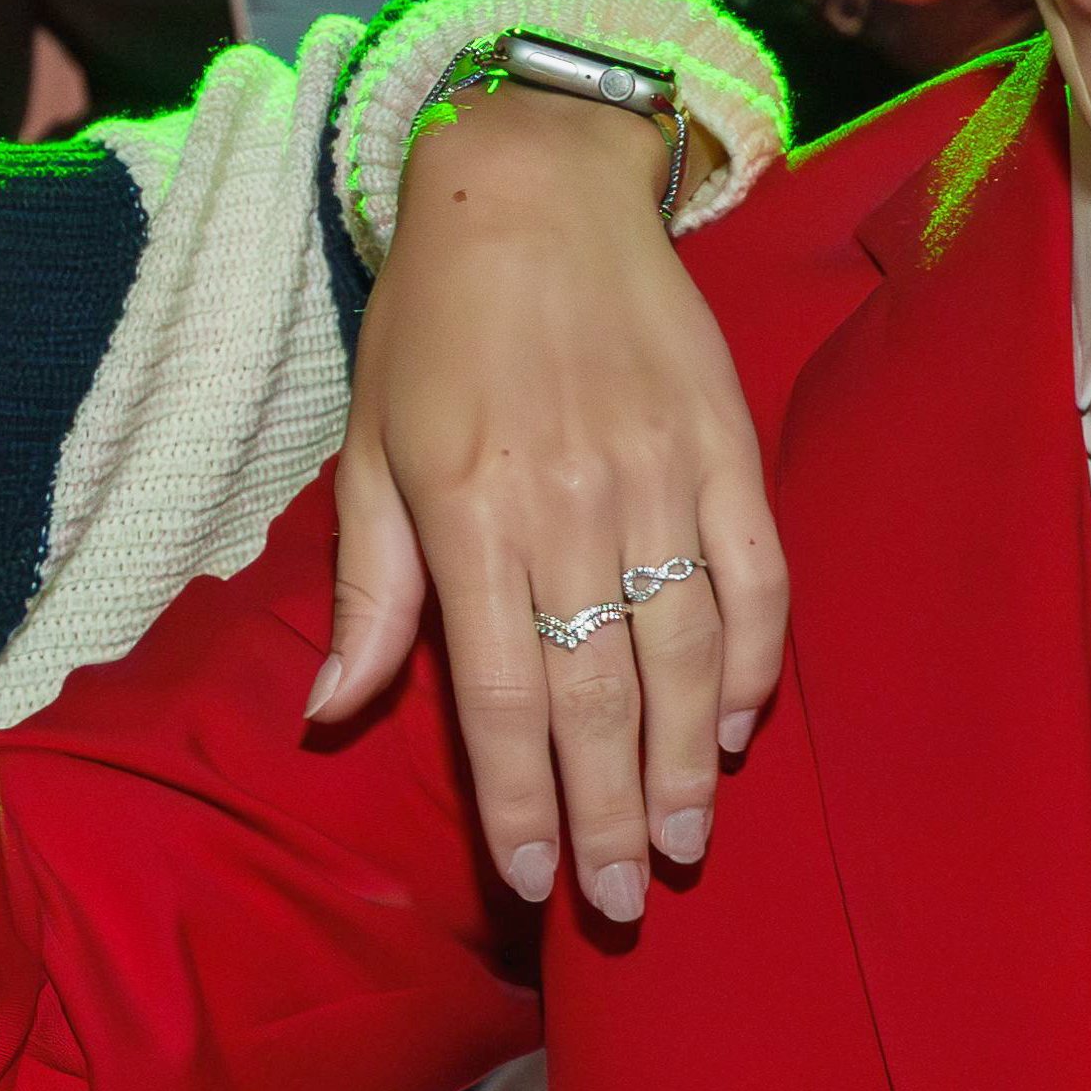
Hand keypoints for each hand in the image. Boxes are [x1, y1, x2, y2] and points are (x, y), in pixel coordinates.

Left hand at [330, 83, 790, 928]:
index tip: (533, 882)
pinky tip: (736, 728)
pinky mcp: (727, 446)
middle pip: (600, 695)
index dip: (520, 800)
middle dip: (610, 815)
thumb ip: (369, 590)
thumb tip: (334, 716)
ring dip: (686, 762)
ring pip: (687, 651)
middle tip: (626, 905)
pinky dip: (755, 661)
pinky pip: (756, 576)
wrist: (532, 186)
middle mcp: (572, 504)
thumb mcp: (368, 449)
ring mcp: (661, 475)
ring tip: (683, 845)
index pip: (503, 695)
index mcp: (471, 512)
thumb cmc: (433, 327)